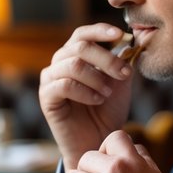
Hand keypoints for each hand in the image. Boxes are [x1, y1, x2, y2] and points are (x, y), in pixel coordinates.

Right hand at [39, 23, 136, 172]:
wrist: (98, 142)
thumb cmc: (108, 112)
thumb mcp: (120, 83)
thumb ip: (121, 61)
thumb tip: (126, 43)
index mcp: (76, 55)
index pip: (83, 34)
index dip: (100, 31)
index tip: (120, 35)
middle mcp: (59, 63)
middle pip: (80, 47)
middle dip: (106, 59)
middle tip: (123, 74)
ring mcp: (50, 80)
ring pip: (73, 65)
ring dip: (96, 78)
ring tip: (107, 93)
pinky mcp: (46, 97)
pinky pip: (65, 85)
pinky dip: (85, 92)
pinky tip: (97, 100)